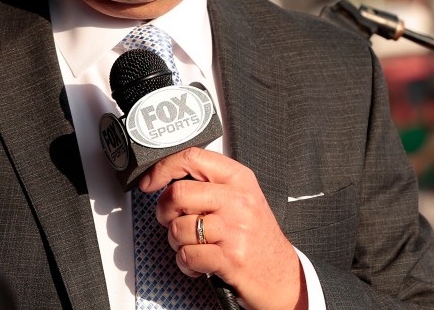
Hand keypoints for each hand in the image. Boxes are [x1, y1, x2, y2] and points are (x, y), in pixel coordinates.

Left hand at [139, 148, 306, 309]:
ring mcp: (235, 229)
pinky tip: (198, 262)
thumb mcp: (241, 198)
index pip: (192, 157)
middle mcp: (238, 200)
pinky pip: (187, 255)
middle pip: (177, 193)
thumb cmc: (257, 237)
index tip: (149, 181)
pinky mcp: (230, 258)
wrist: (283, 276)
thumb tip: (166, 175)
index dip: (162, 168)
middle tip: (171, 220)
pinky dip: (185, 263)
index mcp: (239, 179)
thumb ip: (209, 184)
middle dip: (164, 211)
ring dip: (175, 242)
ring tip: (192, 244)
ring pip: (177, 227)